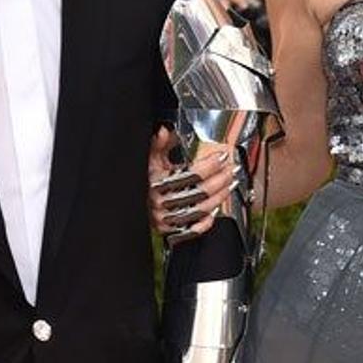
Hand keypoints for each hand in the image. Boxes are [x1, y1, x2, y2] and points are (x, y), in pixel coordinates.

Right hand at [148, 125, 232, 240]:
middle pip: (199, 191)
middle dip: (220, 179)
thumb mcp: (148, 161)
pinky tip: (216, 210)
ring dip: (219, 197)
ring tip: (230, 185)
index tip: (222, 157)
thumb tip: (164, 131)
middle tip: (231, 170)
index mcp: (158, 182)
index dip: (210, 165)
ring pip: (200, 209)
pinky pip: (192, 229)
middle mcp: (162, 201)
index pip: (191, 173)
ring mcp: (166, 218)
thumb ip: (158, 145)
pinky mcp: (169, 230)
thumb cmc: (143, 182)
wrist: (130, 205)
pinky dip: (206, 221)